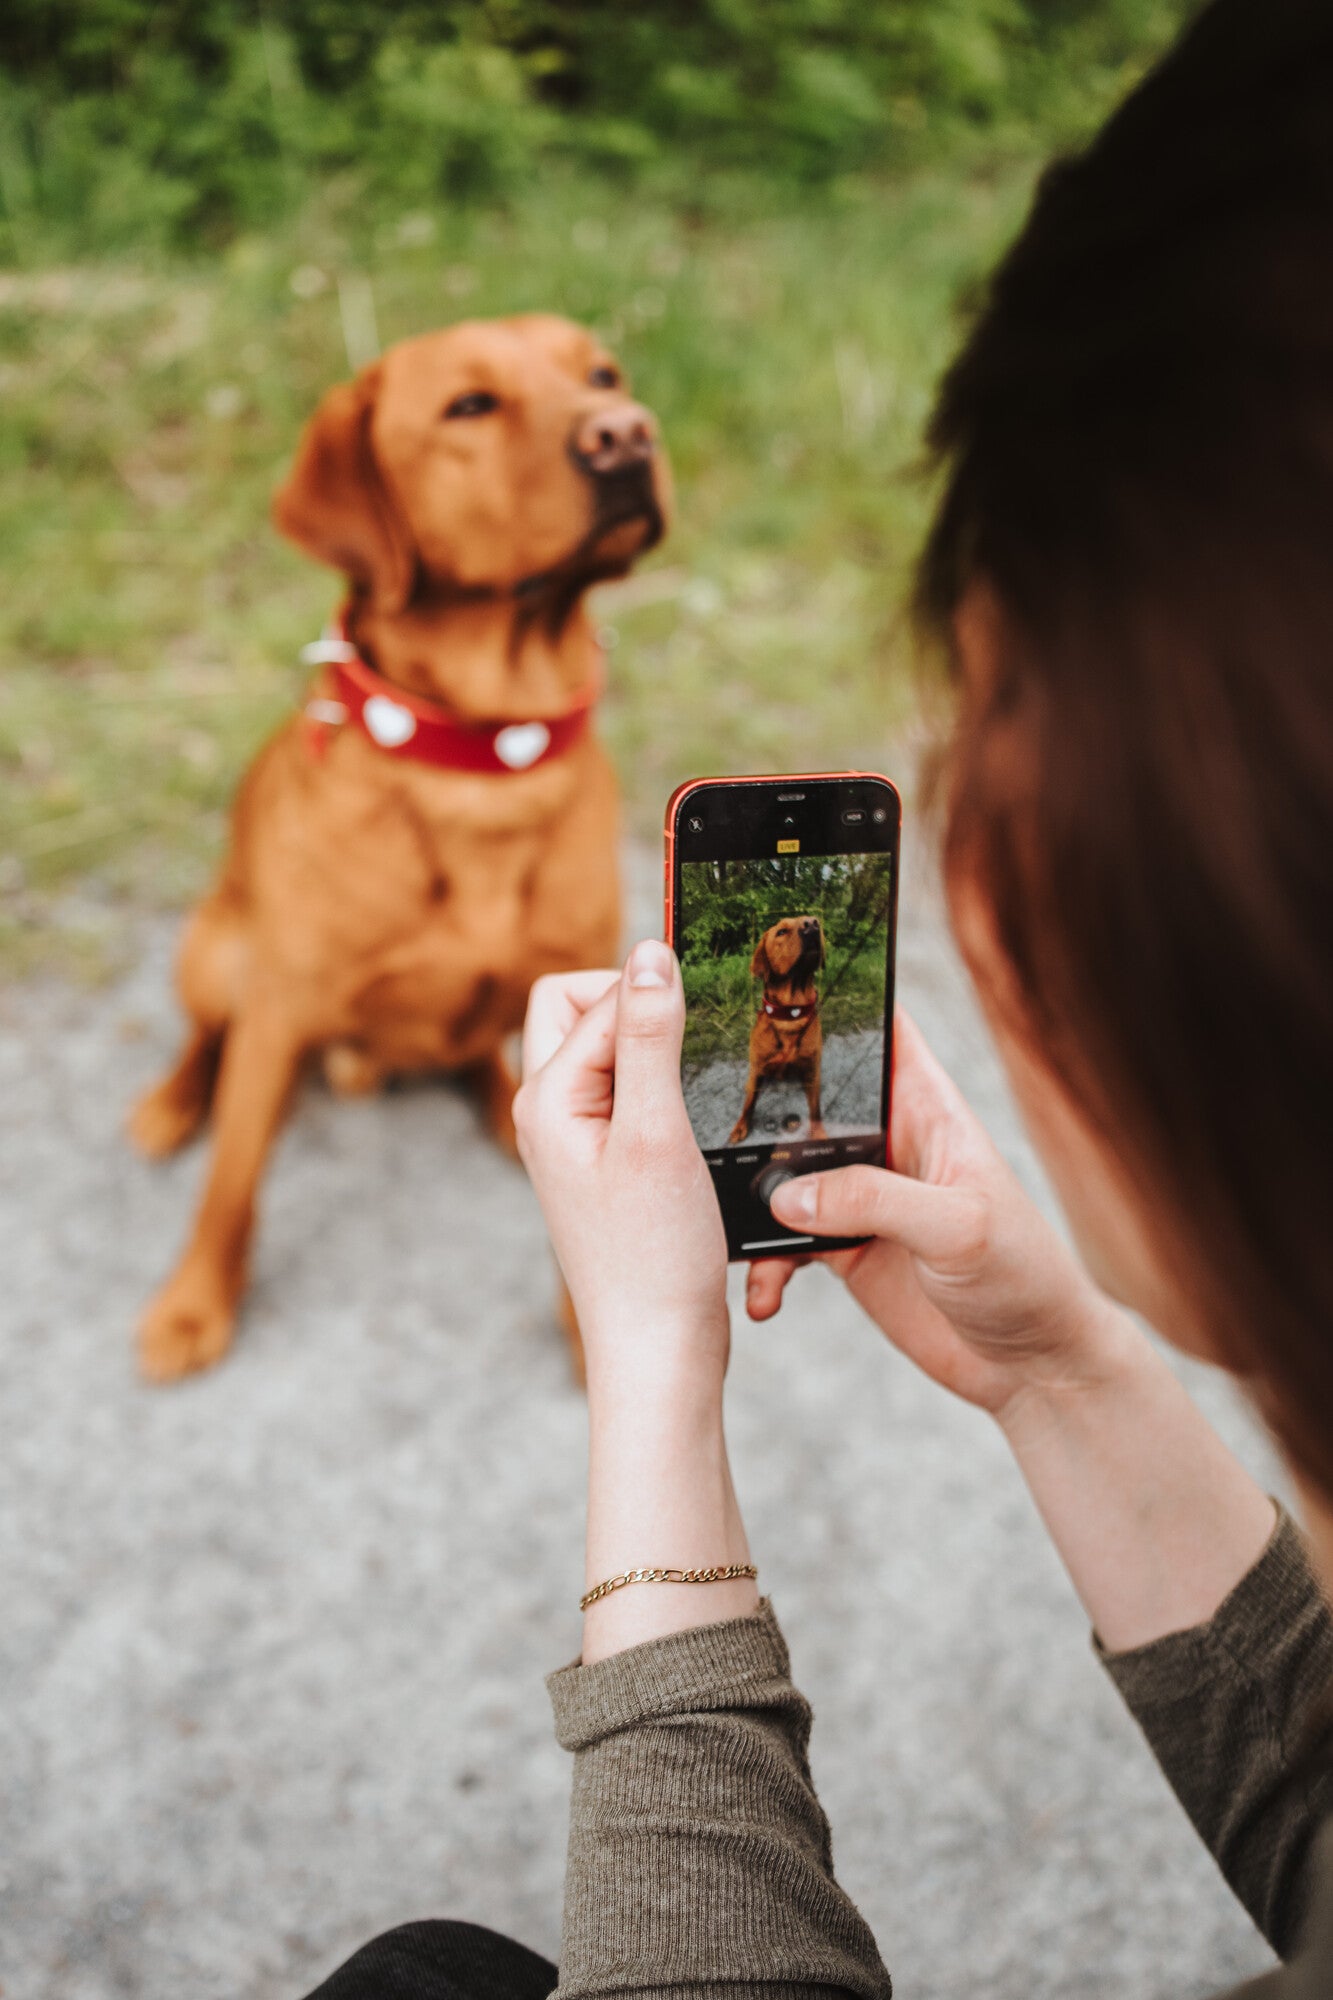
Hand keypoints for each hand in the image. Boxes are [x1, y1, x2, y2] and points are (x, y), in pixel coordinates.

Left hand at [516, 941, 729, 1392]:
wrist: (657, 1349)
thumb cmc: (654, 1253)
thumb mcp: (657, 1132)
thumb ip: (649, 1037)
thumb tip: (648, 951)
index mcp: (545, 1096)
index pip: (598, 996)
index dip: (656, 996)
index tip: (710, 1020)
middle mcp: (549, 1112)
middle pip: (584, 1011)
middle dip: (640, 1012)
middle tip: (694, 1052)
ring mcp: (576, 1140)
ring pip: (614, 1054)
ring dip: (659, 1057)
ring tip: (698, 1105)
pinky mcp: (607, 1164)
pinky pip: (631, 1096)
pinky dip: (668, 1096)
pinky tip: (700, 1133)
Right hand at [748, 1009, 1127, 1418]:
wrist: (1031, 1363)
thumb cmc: (1024, 1275)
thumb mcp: (957, 1227)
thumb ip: (873, 1201)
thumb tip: (788, 1196)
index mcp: (926, 1108)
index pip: (878, 1028)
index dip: (831, 999)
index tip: (766, 983)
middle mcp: (888, 1141)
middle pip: (808, 1095)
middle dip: (756, 1101)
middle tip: (699, 1115)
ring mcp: (860, 1195)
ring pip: (782, 1170)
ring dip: (748, 1196)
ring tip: (719, 1221)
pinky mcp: (843, 1248)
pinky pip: (782, 1242)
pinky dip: (764, 1266)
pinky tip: (762, 1295)